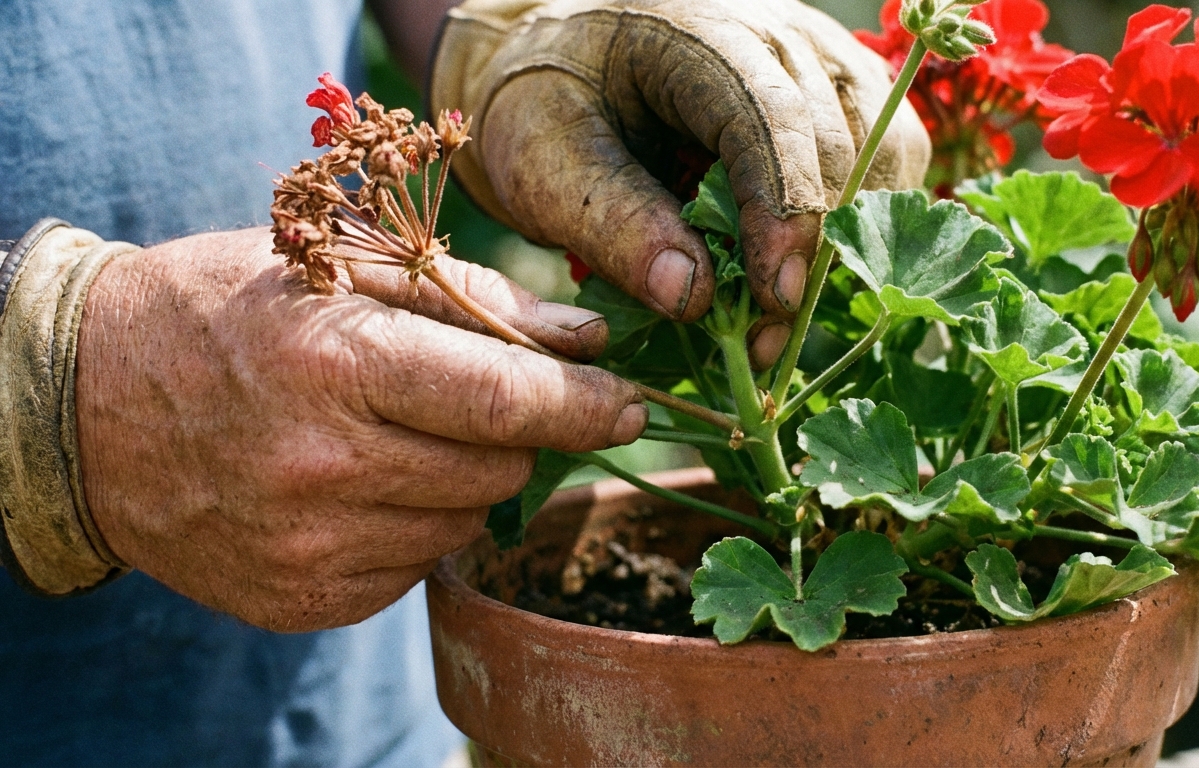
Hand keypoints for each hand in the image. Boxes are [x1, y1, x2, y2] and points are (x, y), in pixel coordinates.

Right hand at [75, 229, 645, 631]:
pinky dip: (412, 523)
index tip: (632, 403)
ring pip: (465, 519)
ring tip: (387, 433)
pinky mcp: (304, 600)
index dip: (589, 406)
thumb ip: (480, 304)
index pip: (509, 403)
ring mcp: (311, 548)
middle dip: (515, 431)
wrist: (86, 408)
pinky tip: (355, 483)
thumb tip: (589, 340)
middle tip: (467, 395)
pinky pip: (415, 566)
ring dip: (459, 476)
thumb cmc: (224, 313)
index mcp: (338, 364)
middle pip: (501, 466)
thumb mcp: (340, 272)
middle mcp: (325, 467)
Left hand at [433, 0, 930, 365]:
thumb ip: (612, 222)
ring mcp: (817, 59)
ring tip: (776, 320)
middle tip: (764, 343)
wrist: (560, 66)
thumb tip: (693, 297)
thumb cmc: (546, 107)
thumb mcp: (545, 161)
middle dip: (813, 253)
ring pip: (884, 153)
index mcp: (697, 34)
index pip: (770, 119)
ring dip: (844, 246)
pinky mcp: (836, 94)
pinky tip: (794, 278)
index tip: (773, 303)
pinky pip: (882, 162)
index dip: (782, 215)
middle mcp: (776, 33)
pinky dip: (850, 229)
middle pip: (842, 140)